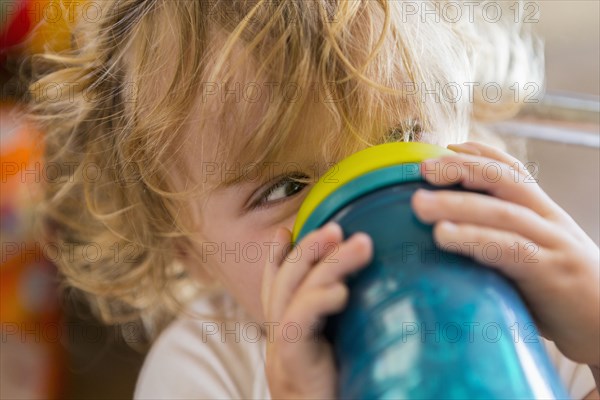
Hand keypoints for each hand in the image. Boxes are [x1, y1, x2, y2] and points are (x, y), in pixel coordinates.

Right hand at [261, 222, 372, 398]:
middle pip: (284, 285)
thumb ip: (345, 333)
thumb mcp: (343, 359)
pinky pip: (295, 327)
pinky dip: (318, 302)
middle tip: (336, 227)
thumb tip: (372, 300)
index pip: (276, 290)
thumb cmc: (345, 397)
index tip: (286, 230)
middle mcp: (278, 344)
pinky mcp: (292, 371)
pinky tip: (342, 291)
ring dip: (323, 265)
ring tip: (357, 244)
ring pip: (292, 297)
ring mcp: (281, 357)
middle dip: (307, 251)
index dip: (279, 259)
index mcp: (289, 340)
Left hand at [410, 141, 599, 367]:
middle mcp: (549, 222)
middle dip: (463, 169)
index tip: (447, 146)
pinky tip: (444, 235)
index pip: (515, 172)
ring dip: (457, 204)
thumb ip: (501, 245)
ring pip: (502, 212)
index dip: (482, 154)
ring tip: (420, 204)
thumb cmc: (563, 295)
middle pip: (505, 181)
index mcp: (544, 215)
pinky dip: (474, 239)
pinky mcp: (550, 273)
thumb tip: (448, 238)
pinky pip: (509, 249)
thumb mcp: (535, 260)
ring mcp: (552, 245)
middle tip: (423, 169)